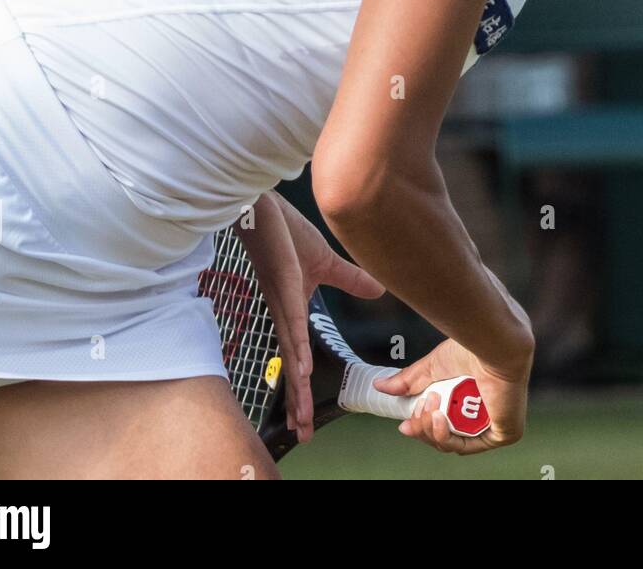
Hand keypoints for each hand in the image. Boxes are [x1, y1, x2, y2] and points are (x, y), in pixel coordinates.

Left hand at [234, 191, 384, 444]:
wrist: (264, 210)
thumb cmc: (286, 234)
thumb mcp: (325, 262)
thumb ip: (350, 280)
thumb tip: (378, 290)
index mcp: (292, 312)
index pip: (298, 358)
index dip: (300, 389)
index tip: (303, 419)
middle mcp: (284, 314)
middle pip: (292, 365)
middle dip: (296, 400)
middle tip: (301, 431)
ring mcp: (282, 301)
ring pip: (290, 351)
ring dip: (296, 383)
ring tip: (302, 412)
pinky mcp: (282, 285)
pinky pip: (291, 322)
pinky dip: (297, 346)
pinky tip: (302, 368)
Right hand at [373, 335, 533, 454]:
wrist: (493, 343)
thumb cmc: (470, 348)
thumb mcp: (432, 367)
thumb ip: (409, 381)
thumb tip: (379, 386)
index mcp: (471, 401)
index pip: (444, 425)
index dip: (422, 428)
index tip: (404, 426)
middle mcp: (485, 416)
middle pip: (446, 438)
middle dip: (424, 429)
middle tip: (415, 415)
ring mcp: (496, 426)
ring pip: (454, 444)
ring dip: (432, 429)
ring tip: (429, 408)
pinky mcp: (505, 432)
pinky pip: (469, 445)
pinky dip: (447, 436)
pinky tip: (438, 418)